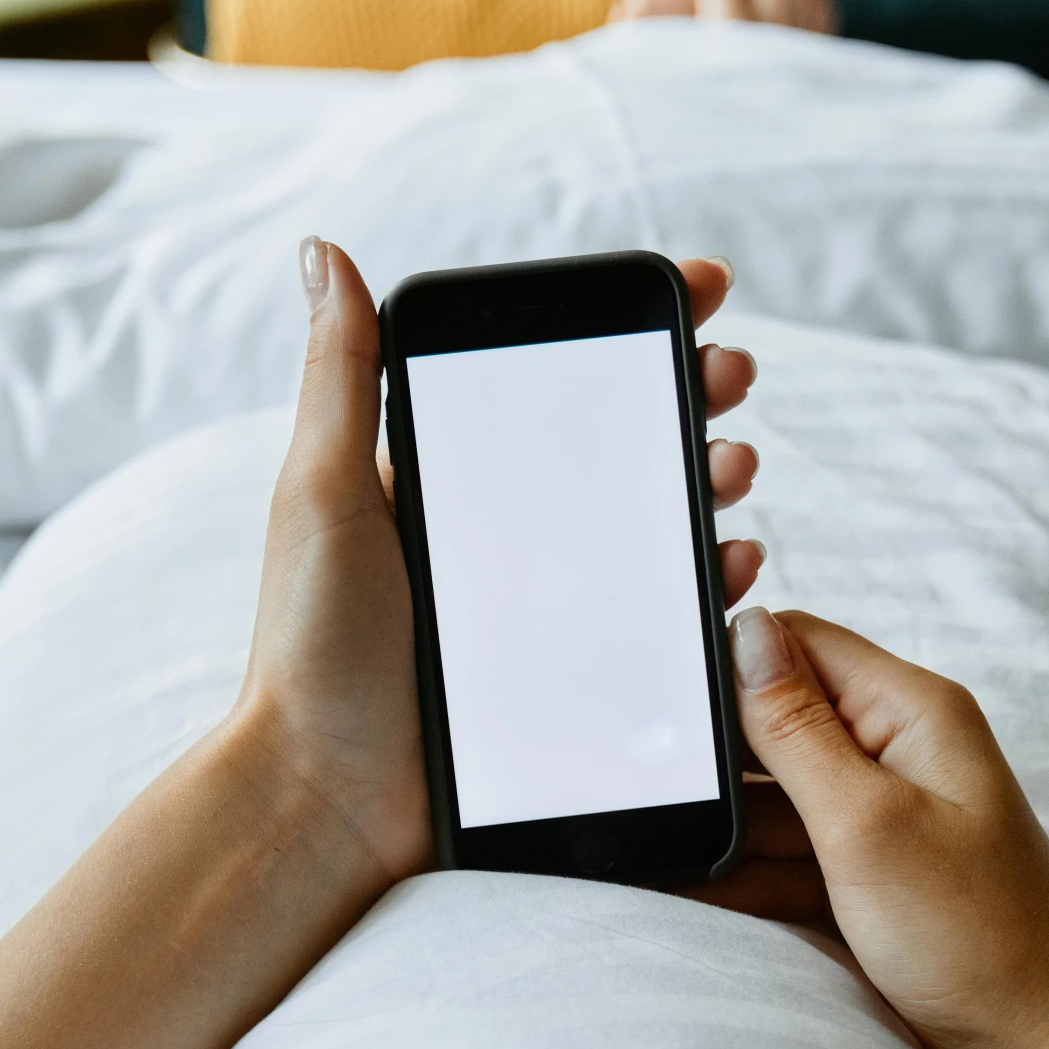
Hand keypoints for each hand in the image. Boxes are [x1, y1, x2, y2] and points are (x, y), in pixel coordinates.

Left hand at [231, 238, 765, 897]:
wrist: (330, 798)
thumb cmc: (311, 648)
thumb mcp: (323, 497)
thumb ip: (341, 378)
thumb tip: (324, 249)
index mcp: (446, 476)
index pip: (547, 377)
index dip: (625, 327)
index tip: (695, 288)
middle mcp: (502, 534)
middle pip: (617, 442)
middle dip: (689, 395)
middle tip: (732, 375)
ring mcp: (545, 606)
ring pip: (651, 523)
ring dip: (709, 480)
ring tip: (736, 465)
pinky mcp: (575, 674)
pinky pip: (660, 616)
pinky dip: (709, 581)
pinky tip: (735, 561)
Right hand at [697, 607, 1048, 1048]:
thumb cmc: (979, 940)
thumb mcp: (868, 823)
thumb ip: (797, 729)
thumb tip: (748, 632)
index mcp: (914, 713)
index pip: (800, 643)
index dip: (729, 659)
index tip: (657, 691)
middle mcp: (901, 755)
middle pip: (779, 721)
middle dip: (717, 755)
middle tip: (645, 783)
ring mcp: (884, 822)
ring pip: (774, 799)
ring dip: (722, 824)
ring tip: (655, 845)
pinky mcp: (870, 882)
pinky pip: (785, 860)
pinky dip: (741, 876)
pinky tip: (685, 889)